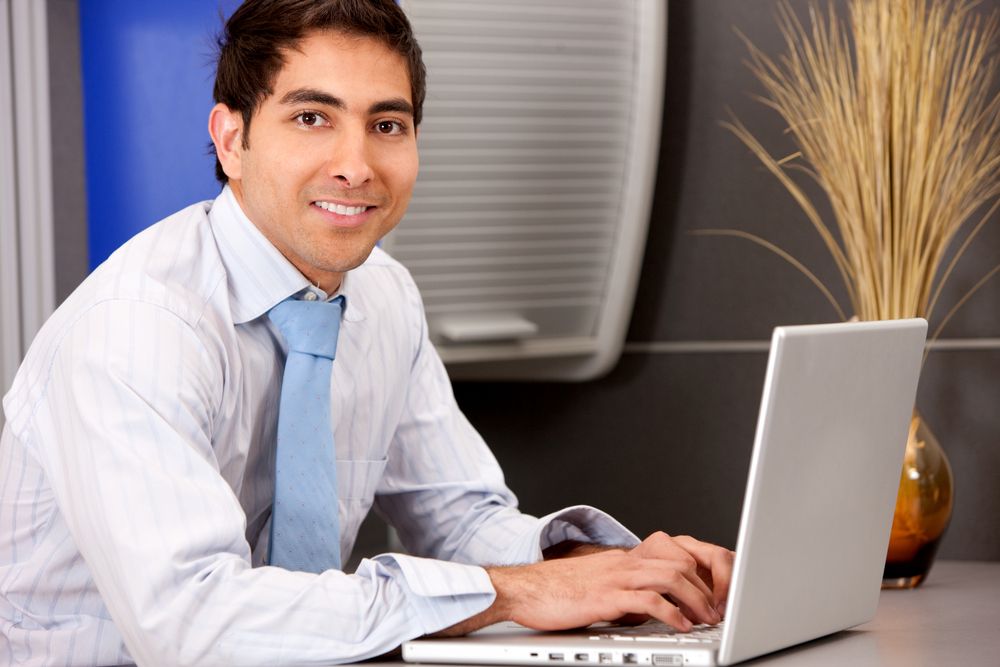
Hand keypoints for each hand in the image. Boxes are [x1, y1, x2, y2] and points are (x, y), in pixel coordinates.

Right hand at [544, 533, 734, 618]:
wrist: (522, 588)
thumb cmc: (554, 591)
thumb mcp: (596, 585)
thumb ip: (622, 590)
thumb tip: (647, 609)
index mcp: (622, 560)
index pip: (673, 556)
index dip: (697, 577)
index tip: (708, 598)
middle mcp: (623, 563)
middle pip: (679, 563)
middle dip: (705, 588)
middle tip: (715, 612)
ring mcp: (615, 578)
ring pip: (670, 577)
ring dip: (695, 600)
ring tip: (705, 620)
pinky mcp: (606, 597)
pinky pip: (648, 600)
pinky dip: (671, 613)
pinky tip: (680, 626)